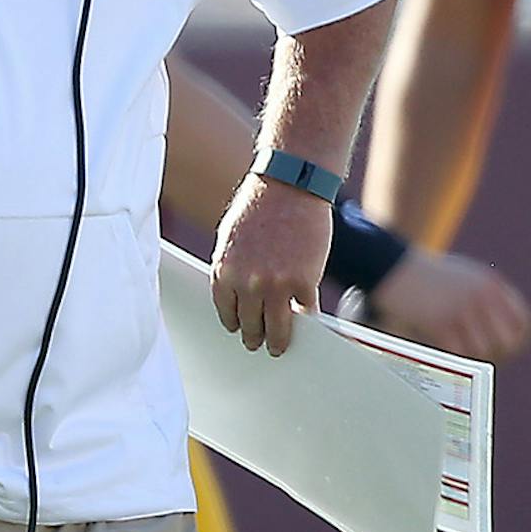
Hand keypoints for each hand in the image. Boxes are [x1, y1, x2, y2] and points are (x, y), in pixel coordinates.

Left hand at [212, 174, 329, 354]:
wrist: (291, 185)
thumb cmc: (260, 205)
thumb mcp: (231, 237)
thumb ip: (232, 267)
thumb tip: (236, 293)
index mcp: (224, 271)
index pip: (226, 312)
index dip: (234, 324)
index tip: (239, 330)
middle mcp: (247, 283)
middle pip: (251, 325)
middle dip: (254, 337)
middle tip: (258, 344)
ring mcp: (277, 286)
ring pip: (277, 329)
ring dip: (278, 341)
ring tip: (279, 346)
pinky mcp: (304, 283)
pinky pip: (305, 310)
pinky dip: (306, 315)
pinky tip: (305, 316)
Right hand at [365, 248, 530, 362]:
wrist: (391, 266)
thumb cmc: (424, 272)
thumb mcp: (464, 274)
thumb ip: (485, 294)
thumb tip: (499, 320)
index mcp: (491, 284)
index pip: (523, 321)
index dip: (518, 340)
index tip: (506, 349)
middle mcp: (482, 297)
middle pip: (507, 342)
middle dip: (498, 355)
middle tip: (483, 359)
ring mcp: (462, 310)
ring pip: (483, 351)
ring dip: (471, 357)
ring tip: (458, 353)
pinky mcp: (440, 322)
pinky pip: (457, 353)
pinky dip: (452, 357)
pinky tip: (443, 351)